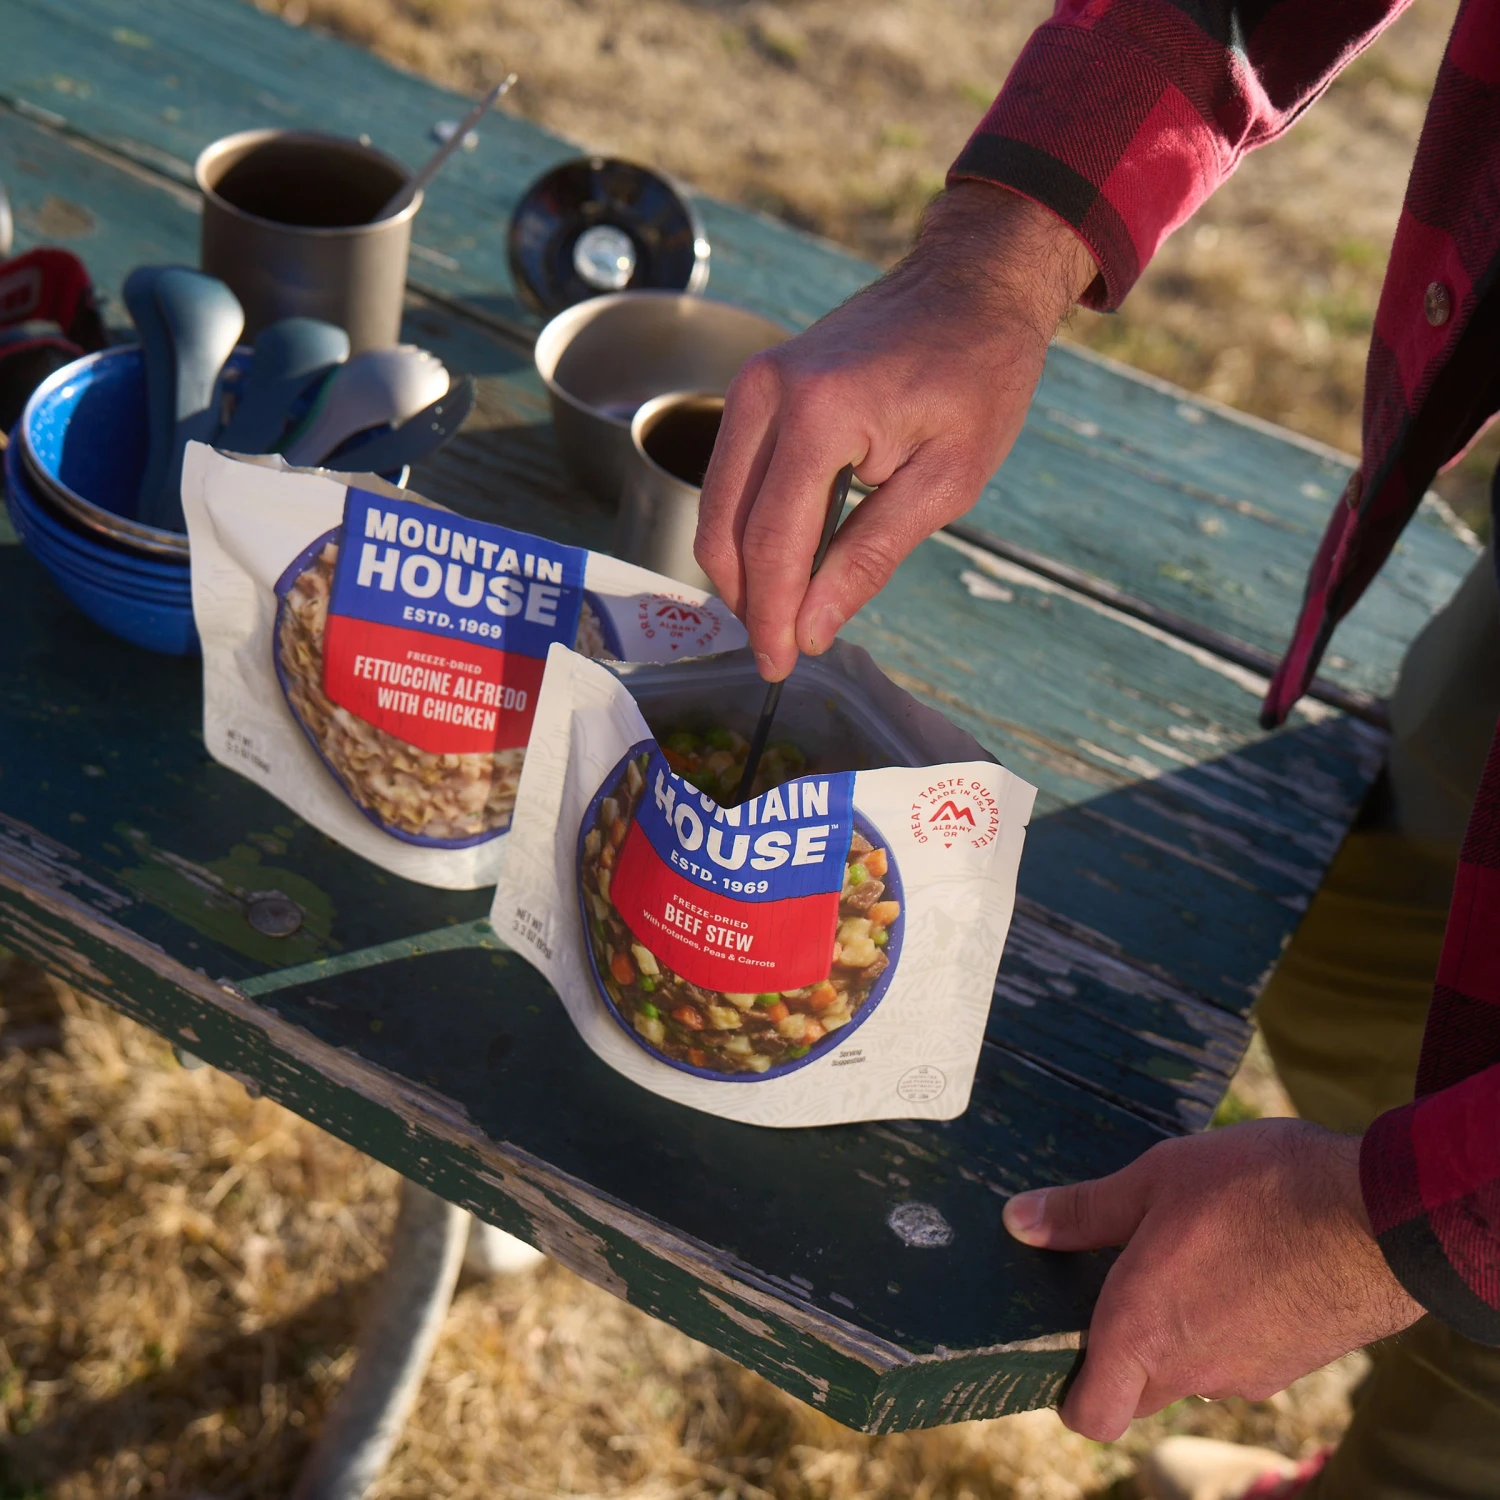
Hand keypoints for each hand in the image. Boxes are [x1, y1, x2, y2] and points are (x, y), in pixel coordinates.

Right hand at [694, 182, 1096, 680]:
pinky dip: (749, 526)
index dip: (772, 615)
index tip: (782, 666)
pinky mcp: (756, 385)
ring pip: (717, 503)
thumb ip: (870, 555)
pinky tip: (788, 560)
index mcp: (819, 415)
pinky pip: (733, 473)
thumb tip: (813, 627)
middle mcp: (766, 393)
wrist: (972, 284)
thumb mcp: (947, 480)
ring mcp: (753, 383)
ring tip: (786, 613)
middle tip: (782, 650)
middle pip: (725, 527)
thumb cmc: (977, 377)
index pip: (771, 542)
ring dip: (742, 567)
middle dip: (748, 599)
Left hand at [1003, 1119, 1423, 1440]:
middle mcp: (1190, 1370)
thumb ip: (1085, 1210)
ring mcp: (1247, 1374)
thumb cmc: (1258, 1189)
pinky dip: (1226, 1326)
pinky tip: (1235, 1263)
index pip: (1090, 1415)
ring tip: (1178, 1259)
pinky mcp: (1291, 1364)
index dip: (1071, 1392)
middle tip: (1114, 1283)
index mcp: (1140, 1330)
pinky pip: (1237, 1359)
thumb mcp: (1156, 1177)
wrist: (1378, 1215)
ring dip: (1176, 1336)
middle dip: (1117, 1354)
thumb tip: (1020, 1222)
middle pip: (1134, 1393)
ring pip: (1189, 1375)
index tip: (1065, 1342)